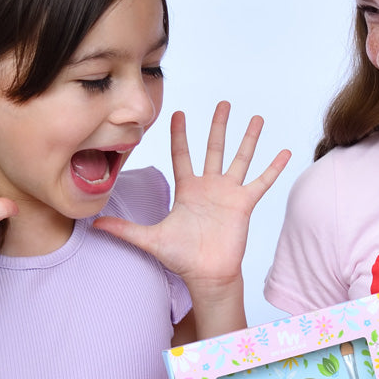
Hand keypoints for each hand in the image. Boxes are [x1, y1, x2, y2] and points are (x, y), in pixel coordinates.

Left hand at [94, 101, 289, 292]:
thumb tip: (93, 224)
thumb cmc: (181, 258)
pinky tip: (284, 152)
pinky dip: (273, 167)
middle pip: (214, 148)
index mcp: (187, 190)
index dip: (180, 134)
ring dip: (248, 139)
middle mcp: (209, 187)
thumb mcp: (149, 239)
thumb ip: (123, 229)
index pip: (182, 154)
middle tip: (223, 103)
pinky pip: (262, 181)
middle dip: (218, 125)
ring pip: (240, 158)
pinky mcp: (244, 204)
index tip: (178, 112)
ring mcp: (229, 193)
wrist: (206, 275)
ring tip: (256, 118)